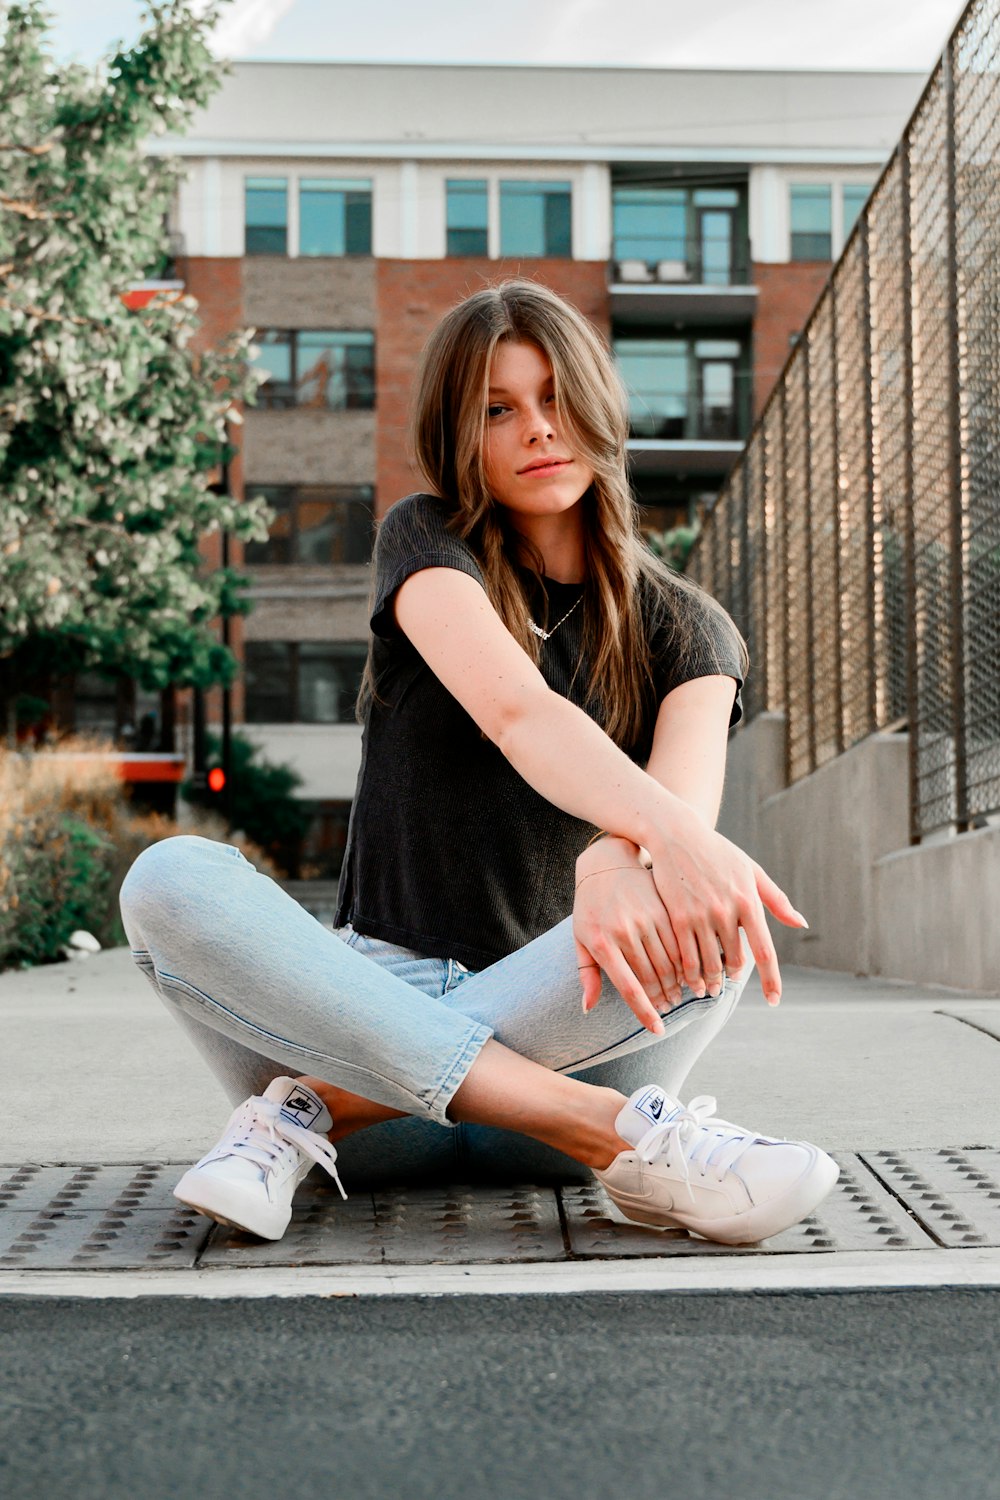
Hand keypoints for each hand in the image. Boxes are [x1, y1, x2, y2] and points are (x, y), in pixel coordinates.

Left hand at [573, 837, 688, 1034]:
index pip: (629, 988)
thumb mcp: (580, 939)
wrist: (607, 864)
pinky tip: (688, 969)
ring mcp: (646, 918)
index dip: (645, 1013)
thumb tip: (587, 1008)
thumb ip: (587, 974)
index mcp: (602, 943)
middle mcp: (625, 931)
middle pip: (653, 978)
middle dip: (664, 998)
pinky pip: (680, 942)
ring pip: (670, 962)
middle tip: (669, 1008)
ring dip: (678, 983)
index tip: (658, 1031)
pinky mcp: (663, 907)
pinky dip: (686, 960)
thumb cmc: (590, 908)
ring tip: (681, 994)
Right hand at [641, 806, 806, 1008]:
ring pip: (709, 963)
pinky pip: (686, 956)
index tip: (774, 1000)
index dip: (771, 980)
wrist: (677, 834)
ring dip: (709, 982)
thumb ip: (776, 900)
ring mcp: (702, 914)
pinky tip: (689, 978)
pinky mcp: (679, 916)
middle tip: (727, 985)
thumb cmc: (718, 852)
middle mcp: (728, 910)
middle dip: (731, 978)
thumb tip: (801, 923)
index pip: (765, 952)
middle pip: (733, 961)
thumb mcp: (751, 870)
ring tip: (707, 989)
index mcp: (749, 901)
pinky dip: (689, 973)